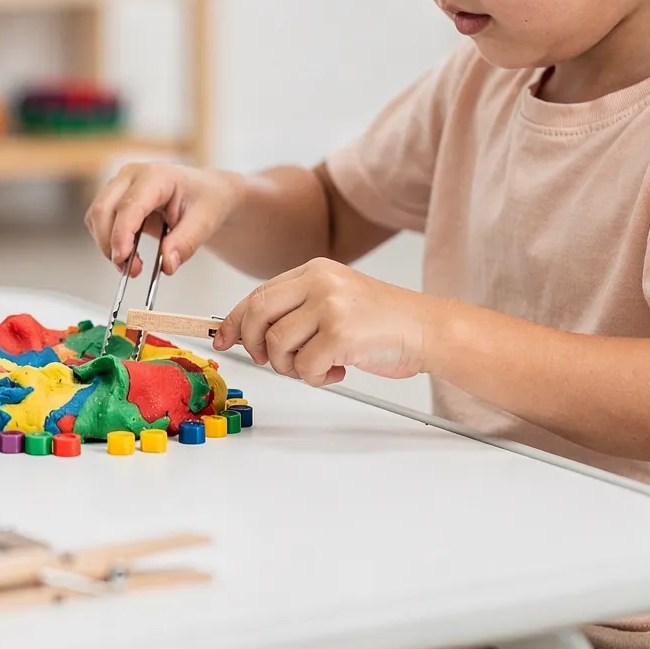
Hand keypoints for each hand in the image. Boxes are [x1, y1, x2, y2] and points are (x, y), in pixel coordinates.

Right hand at [86, 162, 245, 276]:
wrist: (206, 193)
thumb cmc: (206, 199)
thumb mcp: (205, 221)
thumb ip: (186, 242)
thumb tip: (167, 264)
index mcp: (156, 175)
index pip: (128, 205)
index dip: (121, 234)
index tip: (123, 259)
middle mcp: (131, 176)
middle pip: (102, 209)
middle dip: (109, 244)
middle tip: (130, 270)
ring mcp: (120, 186)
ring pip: (96, 217)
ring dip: (107, 245)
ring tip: (133, 266)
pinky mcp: (114, 199)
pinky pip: (99, 223)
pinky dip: (109, 242)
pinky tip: (129, 253)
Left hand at [220, 258, 434, 386]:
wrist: (426, 328)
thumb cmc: (381, 322)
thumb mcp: (334, 301)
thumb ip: (295, 311)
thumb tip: (247, 334)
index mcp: (314, 270)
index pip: (258, 293)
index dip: (235, 321)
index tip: (223, 339)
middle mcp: (319, 282)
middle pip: (258, 314)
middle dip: (255, 345)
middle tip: (269, 360)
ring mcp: (330, 306)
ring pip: (277, 344)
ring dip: (290, 367)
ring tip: (316, 366)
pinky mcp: (342, 333)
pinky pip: (305, 366)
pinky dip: (316, 378)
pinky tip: (337, 371)